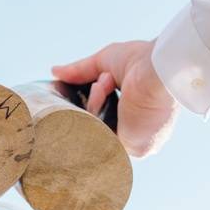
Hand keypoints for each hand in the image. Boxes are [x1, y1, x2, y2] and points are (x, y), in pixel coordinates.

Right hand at [52, 40, 177, 156]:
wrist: (155, 67)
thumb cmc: (142, 61)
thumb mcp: (103, 64)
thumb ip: (79, 71)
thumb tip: (55, 71)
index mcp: (138, 118)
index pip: (105, 119)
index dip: (93, 103)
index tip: (90, 87)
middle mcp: (138, 135)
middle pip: (98, 126)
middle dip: (94, 101)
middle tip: (101, 83)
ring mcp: (135, 144)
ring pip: (96, 131)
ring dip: (95, 103)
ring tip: (106, 83)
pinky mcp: (131, 148)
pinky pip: (98, 134)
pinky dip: (95, 109)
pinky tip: (102, 92)